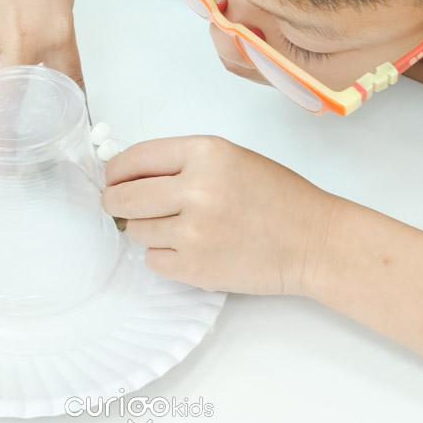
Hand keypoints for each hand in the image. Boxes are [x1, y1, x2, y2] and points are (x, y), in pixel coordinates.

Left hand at [101, 135, 334, 294]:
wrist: (311, 240)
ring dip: (145, 228)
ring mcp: (194, 233)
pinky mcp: (196, 269)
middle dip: (116, 201)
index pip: (135, 158)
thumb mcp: (228, 157)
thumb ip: (181, 162)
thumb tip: (128, 174)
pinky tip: (187, 247)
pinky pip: (153, 261)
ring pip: (137, 231)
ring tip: (173, 225)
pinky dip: (162, 255)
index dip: (116, 169)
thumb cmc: (275, 195)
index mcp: (205, 153)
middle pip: (124, 197)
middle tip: (119, 204)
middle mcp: (196, 190)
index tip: (111, 177)